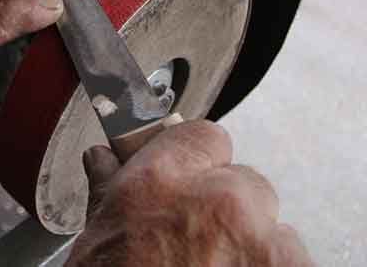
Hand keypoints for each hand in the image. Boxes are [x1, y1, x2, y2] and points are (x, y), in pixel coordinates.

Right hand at [66, 121, 313, 266]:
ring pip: (269, 225)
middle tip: (195, 241)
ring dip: (249, 244)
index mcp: (161, 182)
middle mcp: (217, 201)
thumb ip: (109, 190)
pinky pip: (289, 258)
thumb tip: (103, 159)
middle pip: (242, 181)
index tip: (191, 175)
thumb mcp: (99, 241)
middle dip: (223, 207)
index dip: (196, 157)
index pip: (203, 135)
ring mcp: (261, 243)